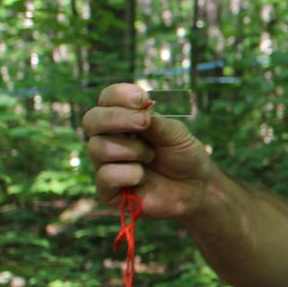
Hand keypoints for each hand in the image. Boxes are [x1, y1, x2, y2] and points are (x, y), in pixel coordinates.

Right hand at [82, 83, 214, 218]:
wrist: (196, 187)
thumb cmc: (183, 156)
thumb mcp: (175, 133)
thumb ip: (155, 122)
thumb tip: (139, 112)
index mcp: (123, 119)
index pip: (107, 99)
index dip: (118, 95)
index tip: (142, 99)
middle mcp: (109, 139)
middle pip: (91, 120)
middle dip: (117, 118)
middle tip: (144, 122)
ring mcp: (106, 164)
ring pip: (98, 147)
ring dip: (131, 149)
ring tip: (150, 156)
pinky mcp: (108, 191)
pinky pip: (106, 176)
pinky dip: (129, 173)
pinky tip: (142, 176)